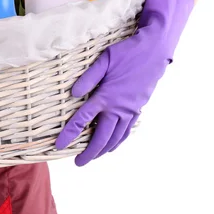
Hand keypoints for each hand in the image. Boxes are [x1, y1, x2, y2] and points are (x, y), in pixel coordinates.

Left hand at [55, 0, 194, 165]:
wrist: (155, 51)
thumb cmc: (127, 53)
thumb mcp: (103, 61)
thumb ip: (87, 78)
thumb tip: (73, 94)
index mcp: (106, 97)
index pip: (82, 120)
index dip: (69, 134)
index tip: (59, 145)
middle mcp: (118, 108)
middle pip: (101, 137)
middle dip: (89, 152)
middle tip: (78, 163)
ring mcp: (130, 110)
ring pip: (116, 137)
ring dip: (104, 149)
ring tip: (93, 157)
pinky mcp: (138, 108)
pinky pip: (127, 130)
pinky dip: (119, 140)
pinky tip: (113, 144)